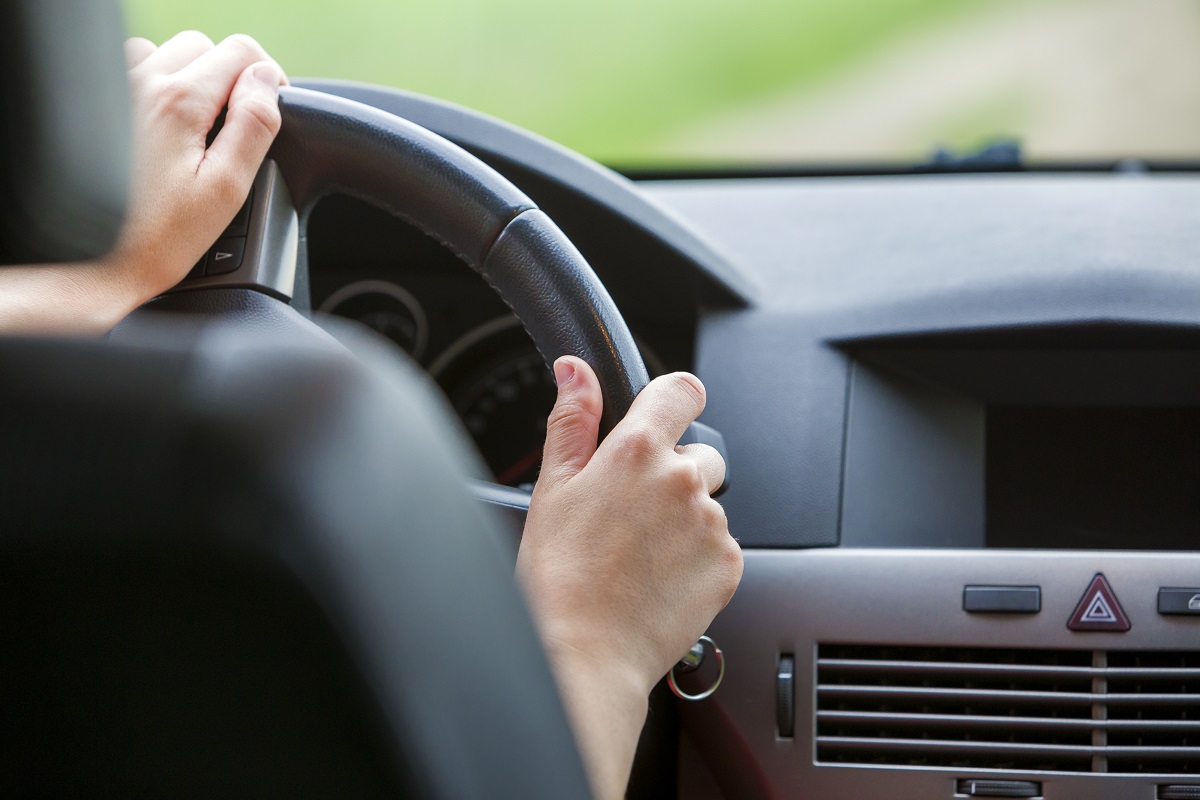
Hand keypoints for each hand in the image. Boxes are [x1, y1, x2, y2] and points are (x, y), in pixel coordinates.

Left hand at [0, 32, 285, 334]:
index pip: (241, 53)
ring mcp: (116, 91)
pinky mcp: (101, 106)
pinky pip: (137, 70)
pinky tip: (167, 126)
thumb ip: (254, 125)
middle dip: (231, 79)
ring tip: (202, 127)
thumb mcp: (228, 187)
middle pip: (207, 48)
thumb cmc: (163, 236)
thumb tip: (266, 80)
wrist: (101, 260)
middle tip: (237, 128)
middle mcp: (141, 85)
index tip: (269, 111)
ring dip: (194, 79)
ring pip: (170, 53)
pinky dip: (159, 86)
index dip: (268, 79)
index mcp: (179, 102)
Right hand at [517, 356, 742, 799]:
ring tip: (639, 555)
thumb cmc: (559, 577)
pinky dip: (696, 557)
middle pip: (697, 454)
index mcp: (636, 451)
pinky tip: (657, 578)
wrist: (585, 653)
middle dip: (671, 474)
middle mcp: (682, 480)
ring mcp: (710, 524)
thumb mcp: (552, 488)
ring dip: (683, 519)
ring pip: (706, 503)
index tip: (664, 415)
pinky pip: (719, 545)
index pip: (682, 390)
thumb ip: (572, 420)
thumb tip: (575, 370)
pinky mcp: (728, 565)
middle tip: (630, 514)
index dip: (673, 399)